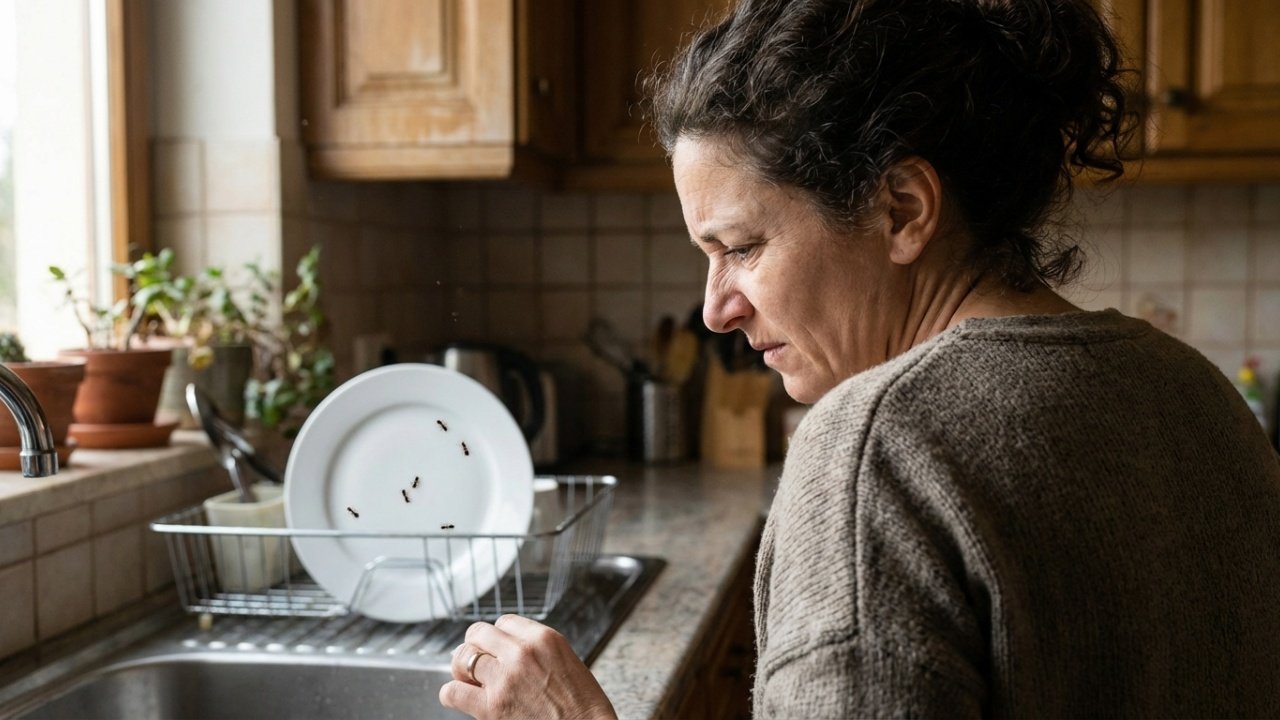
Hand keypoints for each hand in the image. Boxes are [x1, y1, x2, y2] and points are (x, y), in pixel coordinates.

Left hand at [440, 614, 616, 719]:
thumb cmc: (582, 706)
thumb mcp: (566, 661)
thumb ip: (538, 651)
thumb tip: (506, 650)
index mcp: (544, 638)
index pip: (504, 622)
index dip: (498, 637)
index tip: (498, 648)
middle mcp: (521, 653)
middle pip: (478, 633)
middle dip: (475, 646)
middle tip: (476, 660)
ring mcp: (504, 679)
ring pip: (462, 658)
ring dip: (462, 669)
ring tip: (468, 679)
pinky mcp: (491, 707)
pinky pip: (453, 691)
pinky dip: (451, 694)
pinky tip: (459, 697)